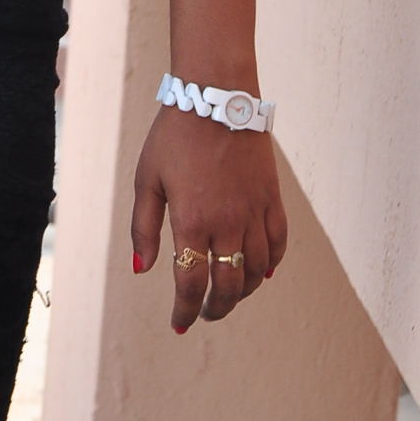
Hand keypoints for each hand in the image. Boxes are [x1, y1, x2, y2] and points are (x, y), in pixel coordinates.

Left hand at [130, 104, 286, 331]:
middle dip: (214, 309)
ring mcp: (254, 212)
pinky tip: (260, 273)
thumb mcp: (147, 179)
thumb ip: (144, 227)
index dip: (185, 311)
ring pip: (255, 272)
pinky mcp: (272, 199)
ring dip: (241, 292)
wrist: (215, 97)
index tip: (179, 323)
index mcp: (191, 221)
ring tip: (227, 296)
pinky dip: (270, 266)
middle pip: (227, 287)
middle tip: (203, 314)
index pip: (191, 284)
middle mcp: (227, 223)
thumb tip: (141, 270)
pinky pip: (277, 244)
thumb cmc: (174, 135)